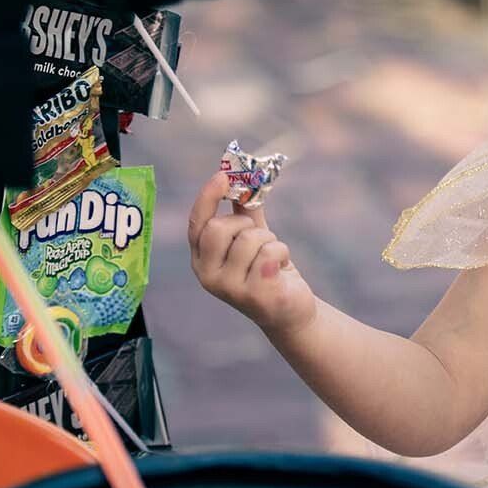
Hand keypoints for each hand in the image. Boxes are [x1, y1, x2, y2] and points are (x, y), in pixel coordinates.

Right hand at [188, 173, 315, 335]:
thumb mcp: (253, 239)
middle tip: (260, 239)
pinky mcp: (255, 296)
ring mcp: (229, 289)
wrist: (291, 311)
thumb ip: (244, 212)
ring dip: (270, 241)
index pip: (196, 224)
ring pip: (250, 239)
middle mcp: (207, 275)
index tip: (223, 175)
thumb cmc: (268, 271)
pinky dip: (282, 253)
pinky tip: (282, 270)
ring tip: (273, 259)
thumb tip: (243, 179)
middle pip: (219, 228)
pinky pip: (270, 253)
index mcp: (201, 259)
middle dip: (246, 225)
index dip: (207, 197)